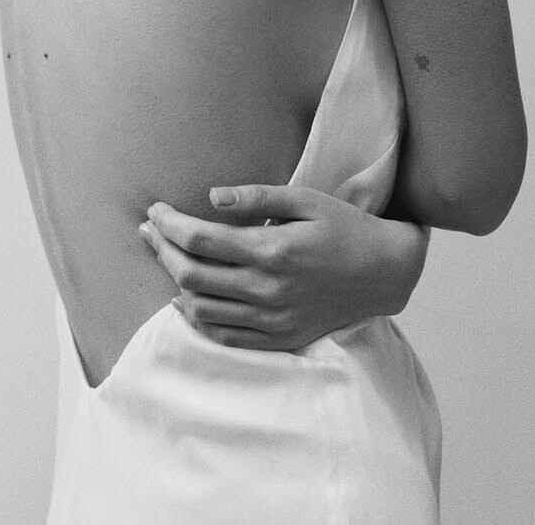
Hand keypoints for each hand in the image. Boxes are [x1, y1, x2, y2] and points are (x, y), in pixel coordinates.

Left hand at [140, 184, 429, 350]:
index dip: (169, 225)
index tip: (155, 211)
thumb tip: (212, 197)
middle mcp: (267, 289)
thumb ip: (257, 197)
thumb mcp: (306, 200)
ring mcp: (271, 319)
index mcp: (272, 250)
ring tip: (165, 258)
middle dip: (161, 250)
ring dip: (173, 283)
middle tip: (150, 230)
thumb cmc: (345, 227)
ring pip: (200, 309)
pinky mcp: (279, 338)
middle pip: (190, 275)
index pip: (199, 240)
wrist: (385, 272)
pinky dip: (197, 318)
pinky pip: (223, 336)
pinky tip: (186, 299)